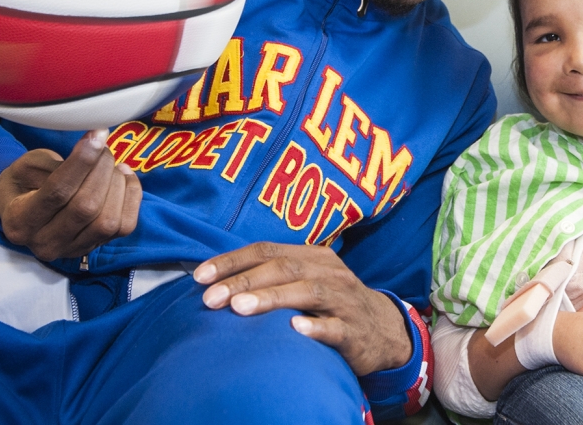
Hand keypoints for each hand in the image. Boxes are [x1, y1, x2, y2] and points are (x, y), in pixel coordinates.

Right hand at [0, 129, 141, 261]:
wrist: (24, 211)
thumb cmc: (25, 182)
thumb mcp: (27, 166)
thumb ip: (56, 162)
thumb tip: (94, 148)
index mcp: (20, 220)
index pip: (57, 192)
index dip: (82, 161)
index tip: (97, 135)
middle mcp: (45, 242)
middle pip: (86, 207)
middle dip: (101, 169)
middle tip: (102, 147)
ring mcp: (72, 250)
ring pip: (108, 221)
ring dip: (117, 184)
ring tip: (110, 163)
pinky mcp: (95, 247)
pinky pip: (125, 226)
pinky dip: (131, 196)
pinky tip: (124, 175)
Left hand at [193, 243, 411, 375]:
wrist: (383, 330)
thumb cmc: (331, 303)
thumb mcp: (307, 279)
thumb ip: (272, 275)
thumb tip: (217, 279)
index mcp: (313, 256)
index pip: (267, 250)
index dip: (232, 261)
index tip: (199, 276)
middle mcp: (329, 272)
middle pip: (283, 269)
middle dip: (243, 282)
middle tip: (210, 298)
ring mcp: (343, 301)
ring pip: (307, 293)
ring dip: (271, 299)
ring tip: (239, 309)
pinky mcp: (354, 331)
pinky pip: (335, 328)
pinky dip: (315, 328)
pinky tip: (295, 330)